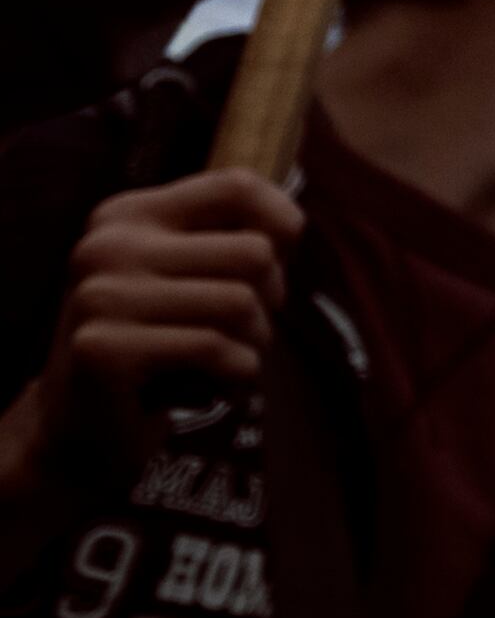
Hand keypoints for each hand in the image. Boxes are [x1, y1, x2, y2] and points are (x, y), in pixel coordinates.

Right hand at [0, 171, 303, 510]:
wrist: (79, 431)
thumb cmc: (156, 347)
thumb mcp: (185, 280)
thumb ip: (230, 242)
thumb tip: (291, 224)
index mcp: (128, 215)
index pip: (235, 186)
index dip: (282, 221)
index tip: (280, 260)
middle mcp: (107, 246)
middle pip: (254, 253)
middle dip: (270, 301)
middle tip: (240, 332)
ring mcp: (99, 296)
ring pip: (242, 304)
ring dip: (253, 344)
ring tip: (222, 361)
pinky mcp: (103, 350)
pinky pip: (216, 350)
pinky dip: (235, 377)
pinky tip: (206, 390)